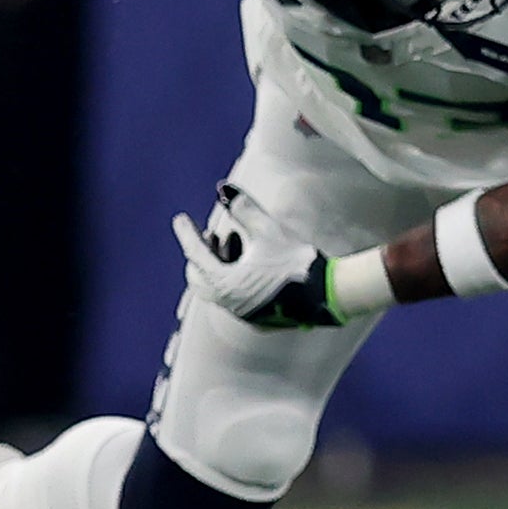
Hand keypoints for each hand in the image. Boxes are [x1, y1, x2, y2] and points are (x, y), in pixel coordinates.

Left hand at [173, 185, 340, 328]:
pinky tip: (245, 266)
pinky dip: (230, 280)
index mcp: (225, 283)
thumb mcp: (268, 230)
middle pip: (199, 279)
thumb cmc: (295, 261)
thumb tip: (223, 189)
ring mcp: (242, 314)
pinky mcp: (257, 319)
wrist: (327, 293)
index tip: (180, 219)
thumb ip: (243, 208)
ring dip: (216, 268)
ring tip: (228, 245)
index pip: (196, 255)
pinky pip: (232, 298)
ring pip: (216, 289)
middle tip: (205, 236)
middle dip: (199, 256)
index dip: (187, 234)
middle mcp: (228, 303)